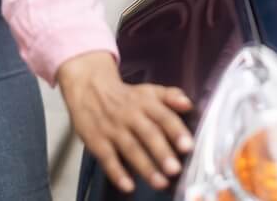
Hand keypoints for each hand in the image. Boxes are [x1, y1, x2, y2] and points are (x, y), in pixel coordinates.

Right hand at [57, 51, 193, 192]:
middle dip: (162, 152)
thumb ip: (170, 96)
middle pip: (148, 134)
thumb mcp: (148, 91)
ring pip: (130, 149)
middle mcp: (130, 115)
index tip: (188, 146)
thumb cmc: (126, 96)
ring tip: (160, 182)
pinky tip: (128, 186)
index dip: (176, 131)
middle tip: (175, 169)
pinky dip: (117, 173)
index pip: (164, 116)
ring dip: (145, 167)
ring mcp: (113, 129)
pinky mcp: (96, 141)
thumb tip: (188, 104)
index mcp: (146, 102)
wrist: (89, 89)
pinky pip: (107, 158)